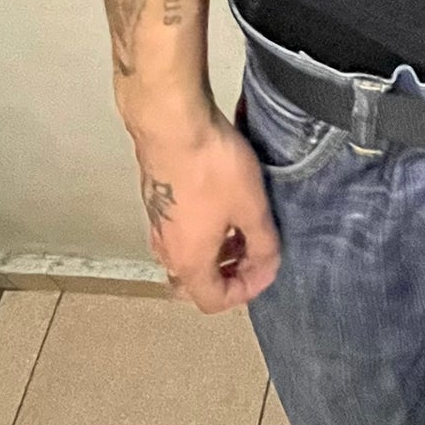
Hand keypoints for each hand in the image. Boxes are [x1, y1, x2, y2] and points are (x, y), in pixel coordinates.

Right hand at [129, 110, 282, 311]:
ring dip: (215, 251)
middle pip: (194, 282)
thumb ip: (264, 244)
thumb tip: (268, 263)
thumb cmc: (210, 167)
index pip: (213, 301)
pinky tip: (222, 204)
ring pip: (186, 254)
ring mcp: (156, 223)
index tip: (267, 267)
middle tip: (253, 254)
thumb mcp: (252, 208)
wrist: (172, 123)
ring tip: (242, 227)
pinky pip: (178, 230)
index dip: (246, 291)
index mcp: (189, 261)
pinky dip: (202, 230)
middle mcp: (167, 248)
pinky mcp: (155, 198)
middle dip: (227, 274)